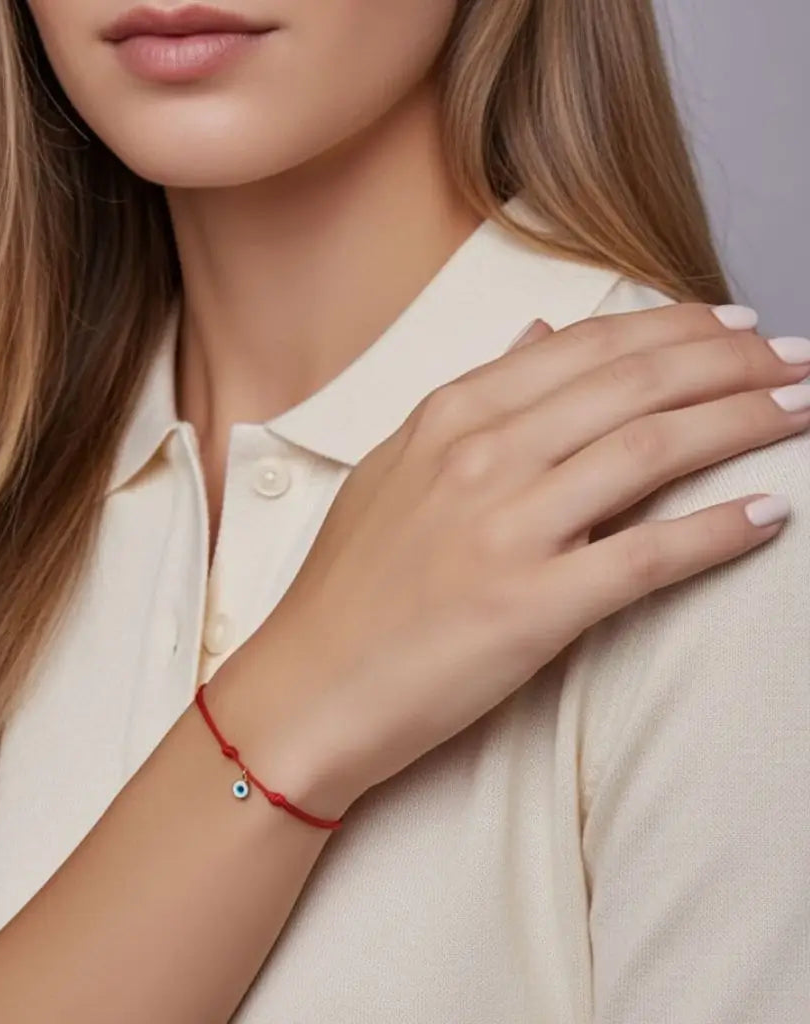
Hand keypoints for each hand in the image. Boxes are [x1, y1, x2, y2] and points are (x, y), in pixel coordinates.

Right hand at [212, 304, 809, 820]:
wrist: (308, 684)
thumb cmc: (348, 584)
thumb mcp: (396, 466)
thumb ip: (473, 400)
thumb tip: (538, 334)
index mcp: (450, 416)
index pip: (588, 347)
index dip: (679, 328)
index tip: (738, 324)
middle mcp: (482, 456)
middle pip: (636, 385)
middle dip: (735, 361)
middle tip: (799, 359)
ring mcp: (507, 529)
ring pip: (655, 449)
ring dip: (747, 421)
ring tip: (804, 409)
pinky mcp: (532, 607)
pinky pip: (649, 556)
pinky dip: (720, 530)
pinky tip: (772, 514)